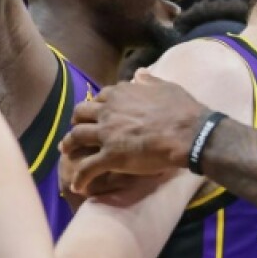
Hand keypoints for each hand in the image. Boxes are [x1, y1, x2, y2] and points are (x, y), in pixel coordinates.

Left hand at [61, 71, 210, 193]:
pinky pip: (87, 167)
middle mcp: (108, 111)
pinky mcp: (111, 156)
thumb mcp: (166, 87)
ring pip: (76, 137)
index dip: (97, 106)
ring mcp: (107, 134)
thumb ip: (149, 80)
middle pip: (80, 113)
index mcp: (121, 94)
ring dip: (68, 145)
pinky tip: (77, 185)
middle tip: (77, 130)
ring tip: (66, 152)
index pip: (100, 97)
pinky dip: (80, 177)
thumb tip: (140, 72)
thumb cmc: (183, 110)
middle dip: (76, 121)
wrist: (190, 133)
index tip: (98, 114)